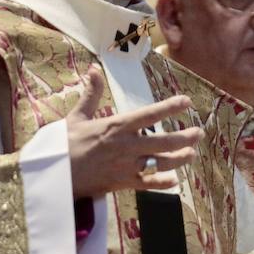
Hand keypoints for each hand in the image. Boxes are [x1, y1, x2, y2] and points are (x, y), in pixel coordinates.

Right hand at [65, 67, 201, 198]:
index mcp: (116, 126)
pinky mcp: (123, 184)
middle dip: (185, 137)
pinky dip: (163, 183)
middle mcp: (126, 146)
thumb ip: (91, 94)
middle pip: (163, 142)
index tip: (187, 101)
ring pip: (161, 163)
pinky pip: (149, 184)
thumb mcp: (77, 116)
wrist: (54, 175)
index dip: (170, 107)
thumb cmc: (64, 144)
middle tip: (199, 132)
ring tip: (192, 154)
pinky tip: (174, 181)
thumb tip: (93, 69)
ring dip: (180, 159)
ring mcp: (126, 167)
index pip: (149, 115)